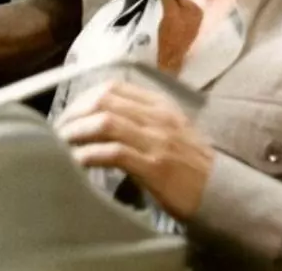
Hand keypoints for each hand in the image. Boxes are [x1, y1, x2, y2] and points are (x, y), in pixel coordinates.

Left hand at [54, 81, 214, 220]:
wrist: (225, 193)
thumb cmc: (192, 165)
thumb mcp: (171, 130)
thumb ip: (142, 118)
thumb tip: (102, 116)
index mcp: (160, 105)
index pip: (113, 87)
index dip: (84, 97)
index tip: (69, 113)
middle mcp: (157, 117)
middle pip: (103, 100)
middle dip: (74, 113)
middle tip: (57, 130)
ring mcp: (156, 140)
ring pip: (104, 122)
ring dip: (76, 132)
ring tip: (60, 144)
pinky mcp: (154, 166)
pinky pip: (113, 152)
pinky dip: (88, 154)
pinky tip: (75, 162)